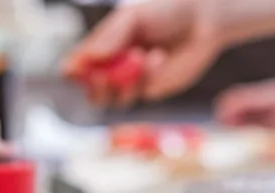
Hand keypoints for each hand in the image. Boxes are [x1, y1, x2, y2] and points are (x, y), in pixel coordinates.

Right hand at [63, 0, 221, 105]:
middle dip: (95, 86)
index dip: (73, 70)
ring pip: (113, 99)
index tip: (74, 70)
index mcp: (103, 46)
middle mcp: (114, 66)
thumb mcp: (132, 16)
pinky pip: (139, 93)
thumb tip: (88, 57)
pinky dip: (146, 76)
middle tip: (104, 76)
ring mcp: (132, 81)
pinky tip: (158, 57)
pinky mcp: (151, 90)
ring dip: (122, 82)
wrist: (200, 21)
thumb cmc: (164, 12)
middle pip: (92, 90)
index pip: (79, 64)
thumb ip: (109, 36)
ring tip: (140, 54)